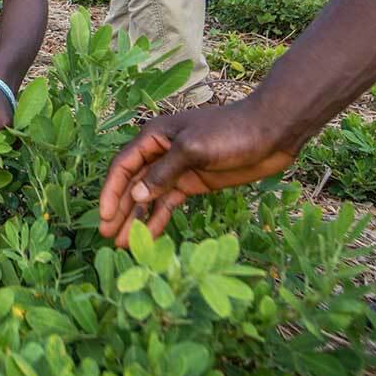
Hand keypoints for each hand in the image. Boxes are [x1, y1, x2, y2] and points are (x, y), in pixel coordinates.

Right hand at [98, 100, 298, 246]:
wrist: (271, 132)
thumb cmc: (230, 132)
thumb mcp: (193, 148)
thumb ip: (164, 172)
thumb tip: (137, 195)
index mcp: (155, 137)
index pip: (124, 166)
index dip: (111, 191)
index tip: (104, 216)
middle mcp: (161, 153)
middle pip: (133, 184)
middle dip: (120, 210)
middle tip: (107, 236)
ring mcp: (178, 170)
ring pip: (149, 197)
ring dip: (137, 218)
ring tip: (124, 243)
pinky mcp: (194, 183)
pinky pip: (169, 203)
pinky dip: (159, 219)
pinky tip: (150, 236)